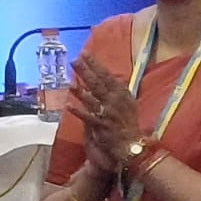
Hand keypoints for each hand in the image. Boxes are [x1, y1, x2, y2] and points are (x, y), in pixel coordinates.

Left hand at [69, 55, 140, 169]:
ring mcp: (109, 114)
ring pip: (93, 98)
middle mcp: (116, 102)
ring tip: (70, 80)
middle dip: (86, 71)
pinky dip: (79, 112)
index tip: (85, 53)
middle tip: (75, 60)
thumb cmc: (127, 124)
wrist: (131, 146)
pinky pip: (88, 117)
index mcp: (123, 94)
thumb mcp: (127, 104)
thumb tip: (106, 76)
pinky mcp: (102, 126)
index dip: (96, 65)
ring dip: (81, 89)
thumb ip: (116, 90)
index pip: (107, 76)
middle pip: (99, 83)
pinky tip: (68, 105)